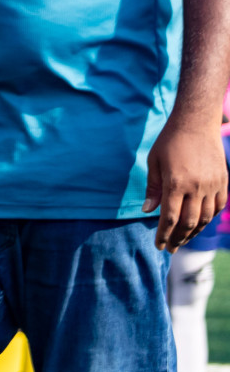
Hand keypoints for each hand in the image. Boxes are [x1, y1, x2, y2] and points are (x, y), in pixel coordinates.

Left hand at [144, 116, 228, 250]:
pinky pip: (218, 207)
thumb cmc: (169, 141)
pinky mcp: (223, 182)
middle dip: (178, 238)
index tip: (159, 246)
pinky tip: (200, 224)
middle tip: (171, 248)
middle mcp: (196, 187)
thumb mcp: (154, 162)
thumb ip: (153, 188)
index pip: (170, 217)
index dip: (164, 234)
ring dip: (194, 232)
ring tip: (183, 240)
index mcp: (176, 183)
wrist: (196, 124)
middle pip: (189, 222)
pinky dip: (209, 218)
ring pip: (205, 218)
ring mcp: (212, 185)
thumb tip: (148, 211)